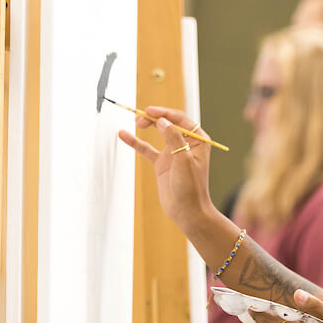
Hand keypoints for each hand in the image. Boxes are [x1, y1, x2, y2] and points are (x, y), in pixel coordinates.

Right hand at [117, 107, 214, 229]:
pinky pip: (147, 149)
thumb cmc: (191, 188)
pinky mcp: (162, 163)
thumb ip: (174, 138)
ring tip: (136, 122)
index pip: (180, 119)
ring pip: (158, 133)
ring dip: (147, 125)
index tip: (149, 111)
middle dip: (154, 117)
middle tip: (140, 119)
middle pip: (168, 123)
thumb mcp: (183, 160)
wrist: (187, 211)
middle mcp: (186, 144)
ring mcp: (174, 152)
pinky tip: (124, 135)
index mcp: (198, 140)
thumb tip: (163, 120)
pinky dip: (136, 142)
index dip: (164, 113)